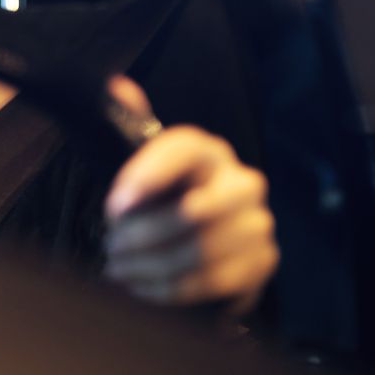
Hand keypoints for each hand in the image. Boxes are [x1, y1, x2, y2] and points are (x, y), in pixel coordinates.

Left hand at [102, 77, 277, 314]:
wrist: (213, 241)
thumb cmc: (171, 195)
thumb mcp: (150, 159)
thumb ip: (134, 122)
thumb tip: (116, 86)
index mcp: (209, 151)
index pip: (184, 150)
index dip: (147, 177)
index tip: (113, 208)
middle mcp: (242, 181)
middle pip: (194, 211)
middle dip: (145, 234)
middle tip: (111, 246)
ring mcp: (258, 223)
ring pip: (200, 249)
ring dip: (151, 264)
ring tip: (119, 268)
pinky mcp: (263, 261)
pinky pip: (214, 280)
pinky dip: (170, 288)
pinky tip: (141, 286)